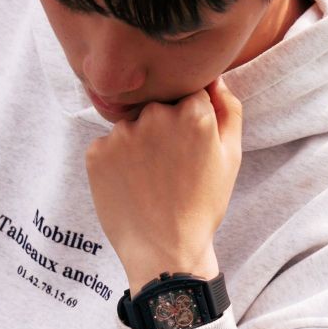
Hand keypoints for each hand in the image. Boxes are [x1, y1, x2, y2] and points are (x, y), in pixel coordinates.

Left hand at [85, 77, 242, 293]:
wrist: (164, 251)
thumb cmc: (202, 205)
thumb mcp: (231, 157)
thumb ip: (228, 109)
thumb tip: (214, 77)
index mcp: (193, 112)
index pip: (188, 92)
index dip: (190, 117)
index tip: (190, 144)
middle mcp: (155, 115)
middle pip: (157, 104)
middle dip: (163, 126)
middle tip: (170, 166)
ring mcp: (122, 133)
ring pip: (131, 124)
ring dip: (138, 142)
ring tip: (150, 178)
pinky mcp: (96, 152)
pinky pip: (108, 144)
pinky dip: (116, 160)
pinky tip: (130, 185)